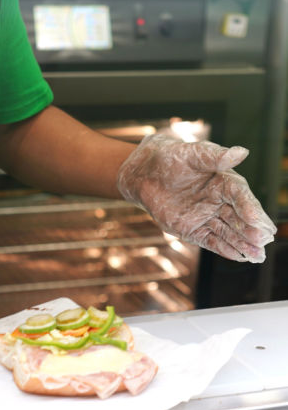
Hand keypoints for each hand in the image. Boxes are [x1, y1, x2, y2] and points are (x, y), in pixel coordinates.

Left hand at [116, 134, 276, 261]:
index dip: (249, 208)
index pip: (240, 196)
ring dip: (243, 244)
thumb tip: (240, 152)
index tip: (256, 220)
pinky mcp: (192, 229)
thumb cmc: (172, 157)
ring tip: (258, 256)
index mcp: (223, 181)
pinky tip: (239, 257)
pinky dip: (224, 249)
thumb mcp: (192, 154)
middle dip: (251, 230)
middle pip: (238, 217)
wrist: (145, 173)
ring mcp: (206, 217)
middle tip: (264, 241)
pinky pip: (211, 241)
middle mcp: (219, 201)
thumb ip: (215, 157)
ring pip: (228, 232)